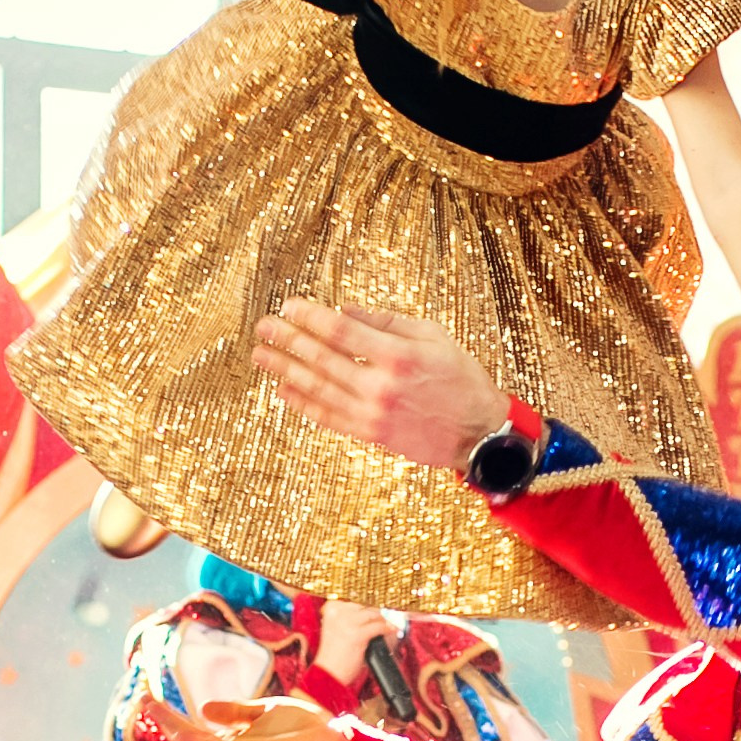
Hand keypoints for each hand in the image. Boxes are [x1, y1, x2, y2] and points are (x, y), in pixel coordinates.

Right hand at [146, 693, 351, 740]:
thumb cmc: (306, 730)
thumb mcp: (266, 712)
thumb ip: (237, 712)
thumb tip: (204, 709)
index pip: (197, 735)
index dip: (173, 720)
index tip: (152, 700)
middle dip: (167, 723)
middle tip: (144, 701)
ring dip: (175, 728)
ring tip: (154, 709)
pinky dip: (198, 738)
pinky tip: (182, 728)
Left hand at [253, 301, 508, 468]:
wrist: (479, 433)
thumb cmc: (461, 379)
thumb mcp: (433, 336)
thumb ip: (386, 322)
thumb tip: (345, 310)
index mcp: (398, 355)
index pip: (340, 332)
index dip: (310, 317)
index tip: (289, 306)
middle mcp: (381, 386)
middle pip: (322, 359)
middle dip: (288, 340)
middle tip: (264, 327)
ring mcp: (372, 413)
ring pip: (318, 389)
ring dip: (285, 370)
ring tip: (261, 355)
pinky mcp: (370, 434)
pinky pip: (328, 417)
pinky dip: (302, 404)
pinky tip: (283, 391)